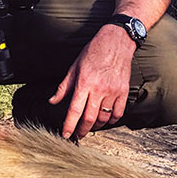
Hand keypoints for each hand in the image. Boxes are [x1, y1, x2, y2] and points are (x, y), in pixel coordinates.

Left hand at [49, 24, 135, 138]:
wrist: (117, 41)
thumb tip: (53, 101)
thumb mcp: (75, 67)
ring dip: (96, 127)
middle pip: (89, 118)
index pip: (74, 110)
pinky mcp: (123, 91)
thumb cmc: (94, 52)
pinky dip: (111, 121)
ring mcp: (113, 91)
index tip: (66, 135)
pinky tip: (106, 120)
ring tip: (90, 127)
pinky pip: (118, 113)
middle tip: (77, 135)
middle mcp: (99, 89)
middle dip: (81, 130)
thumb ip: (64, 86)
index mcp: (84, 83)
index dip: (69, 125)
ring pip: (103, 118)